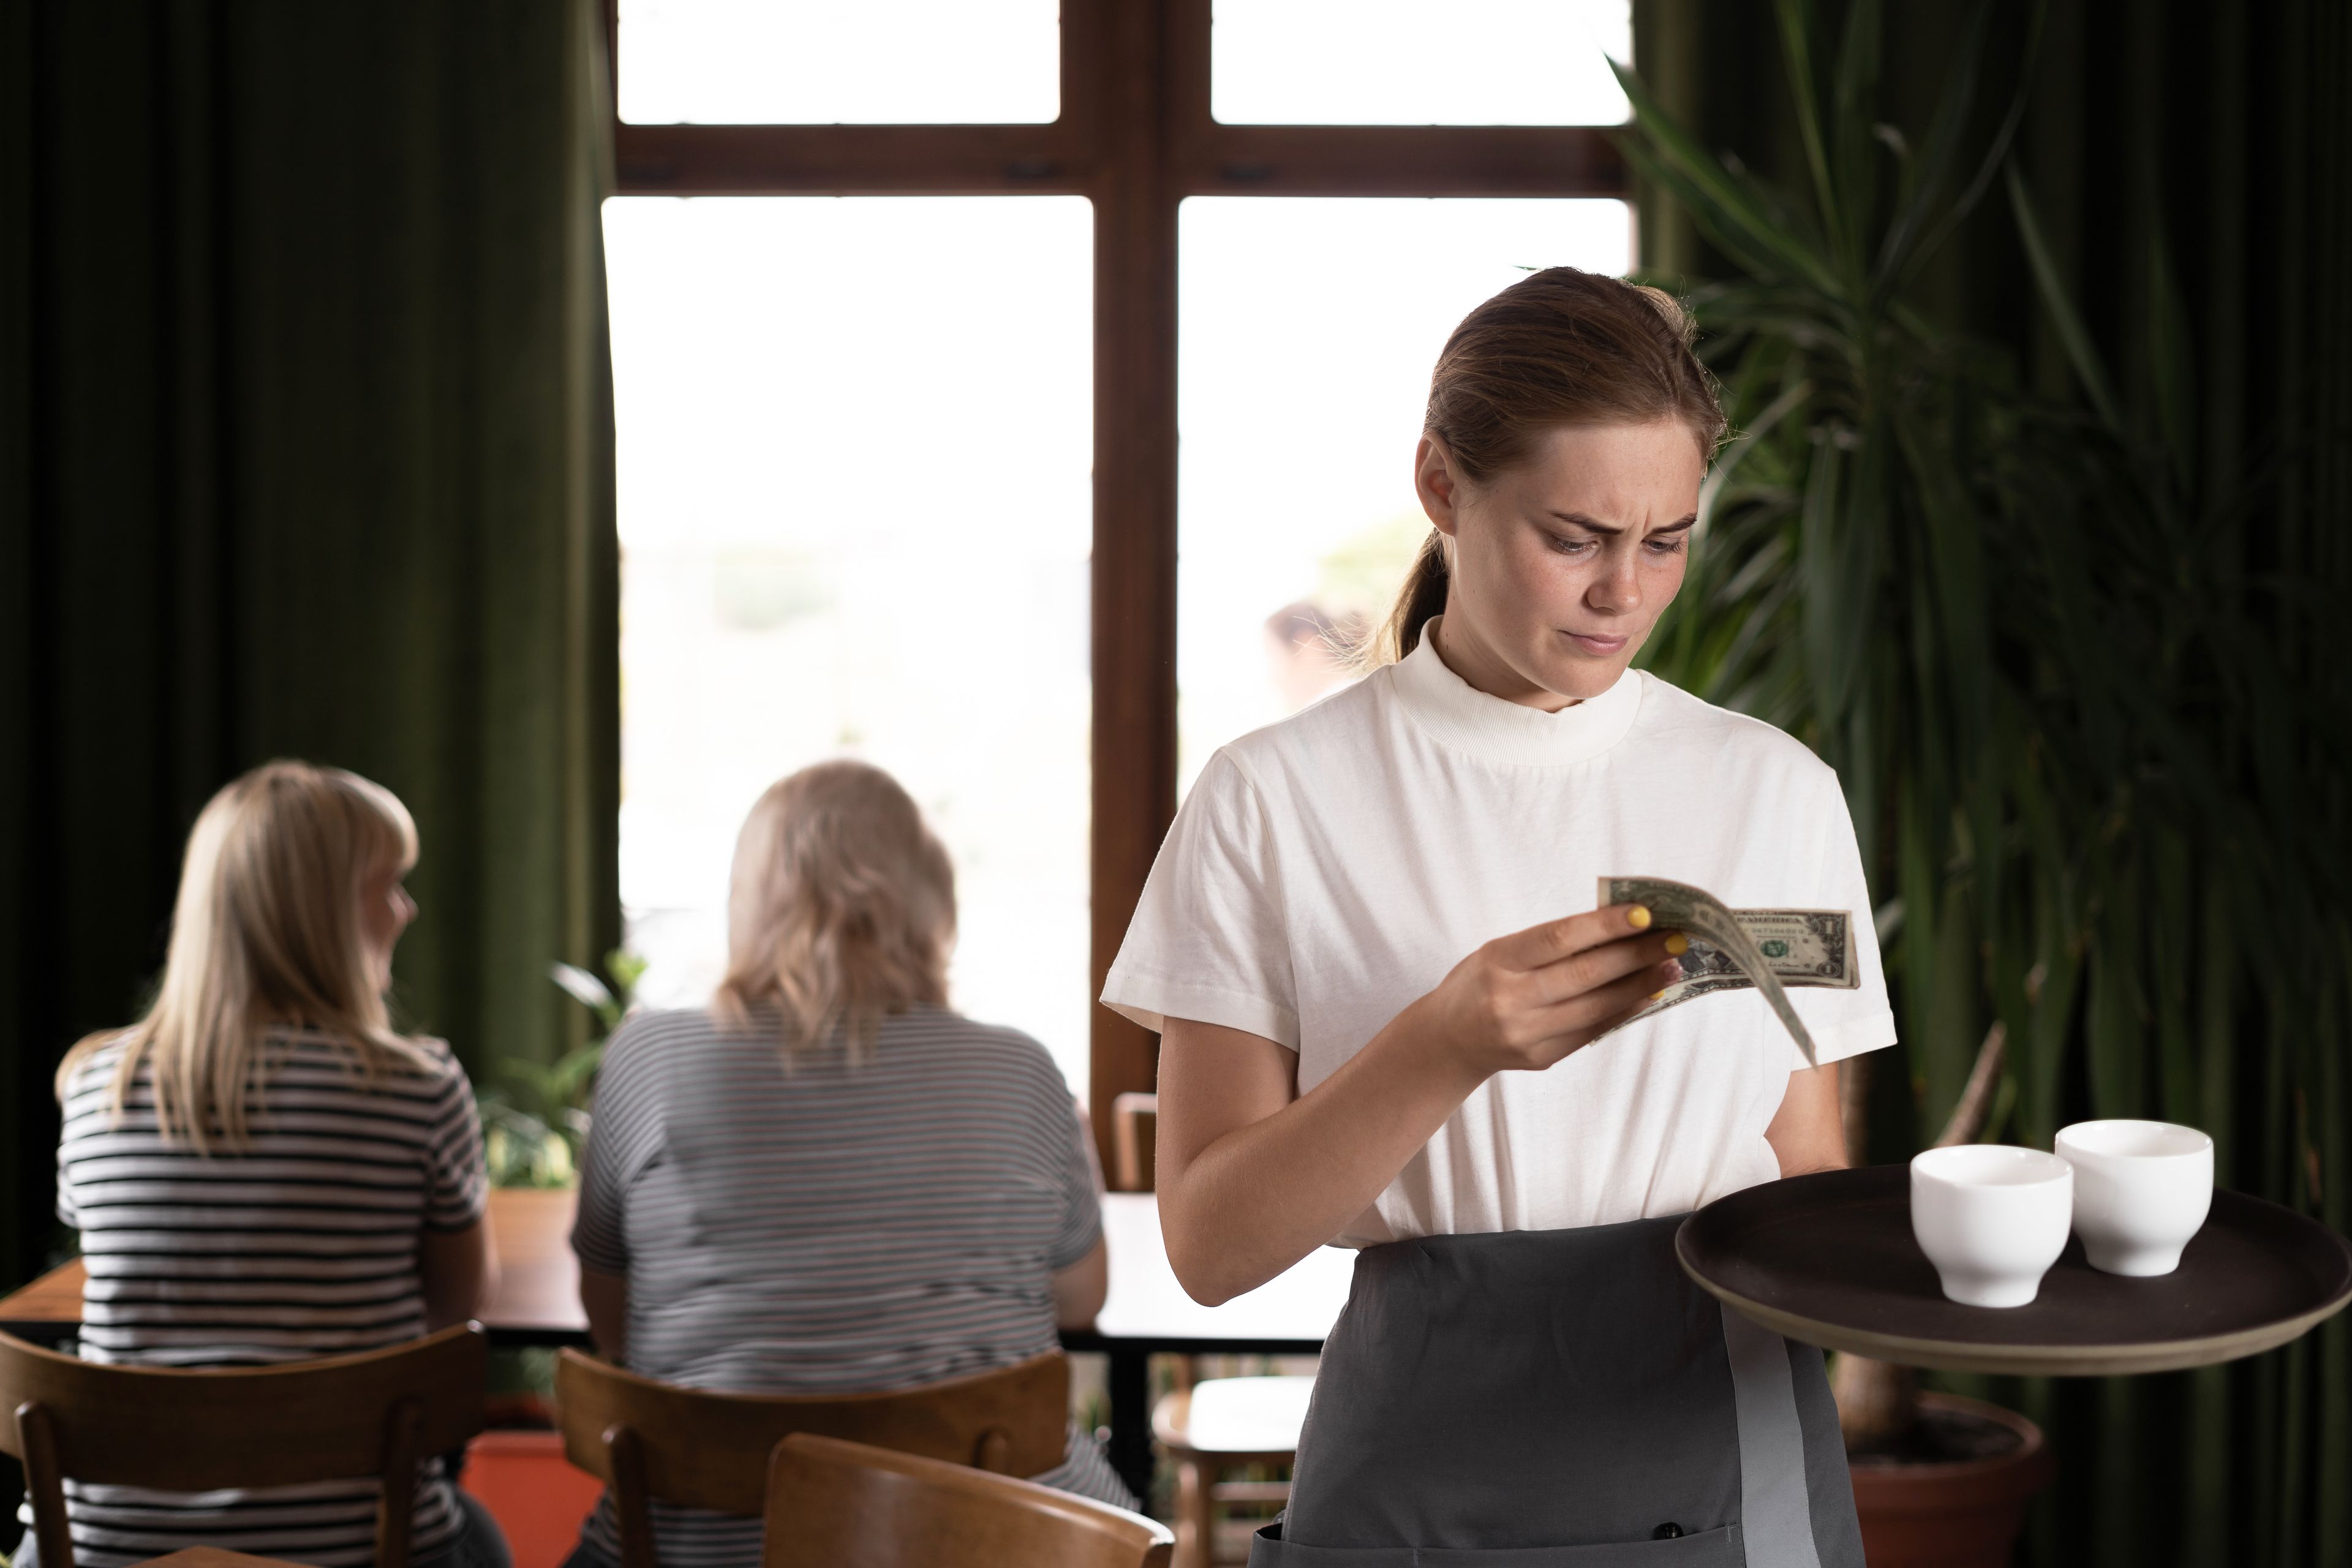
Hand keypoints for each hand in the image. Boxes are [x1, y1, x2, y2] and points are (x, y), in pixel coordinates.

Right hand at [1408, 903, 1684, 1077]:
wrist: (1446, 1040)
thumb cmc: (1478, 983)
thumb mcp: (1499, 951)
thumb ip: (1549, 944)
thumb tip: (1617, 928)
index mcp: (1497, 960)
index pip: (1559, 938)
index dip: (1604, 925)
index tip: (1644, 914)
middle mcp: (1510, 999)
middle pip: (1585, 974)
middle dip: (1636, 954)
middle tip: (1674, 939)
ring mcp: (1526, 1033)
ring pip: (1596, 1007)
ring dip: (1640, 985)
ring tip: (1672, 966)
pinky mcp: (1541, 1058)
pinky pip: (1593, 1031)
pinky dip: (1624, 1010)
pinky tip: (1648, 994)